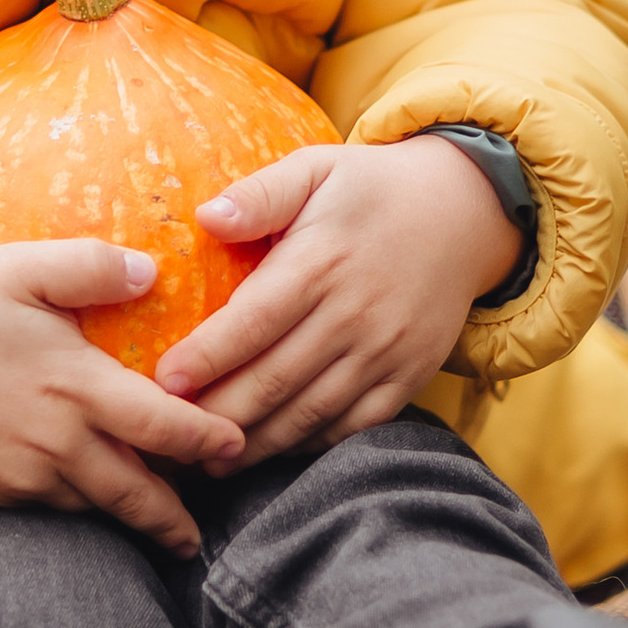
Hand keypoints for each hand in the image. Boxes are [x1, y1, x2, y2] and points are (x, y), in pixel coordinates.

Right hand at [0, 242, 244, 555]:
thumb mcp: (18, 268)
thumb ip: (90, 267)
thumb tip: (150, 271)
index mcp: (74, 384)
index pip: (162, 425)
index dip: (207, 441)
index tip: (237, 449)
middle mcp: (57, 441)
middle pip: (137, 493)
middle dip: (177, 517)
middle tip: (204, 532)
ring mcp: (24, 475)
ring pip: (97, 507)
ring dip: (134, 518)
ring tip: (166, 527)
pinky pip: (54, 508)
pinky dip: (84, 510)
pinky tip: (97, 503)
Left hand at [153, 138, 520, 469]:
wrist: (465, 212)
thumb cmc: (371, 189)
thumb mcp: (316, 169)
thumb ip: (260, 194)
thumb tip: (207, 217)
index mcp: (320, 263)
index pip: (249, 323)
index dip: (204, 360)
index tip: (161, 384)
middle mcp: (353, 314)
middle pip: (273, 380)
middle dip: (217, 416)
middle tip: (172, 435)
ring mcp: (385, 351)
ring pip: (309, 413)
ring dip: (256, 443)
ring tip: (211, 459)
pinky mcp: (409, 375)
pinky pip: (354, 426)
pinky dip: (311, 444)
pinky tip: (274, 450)